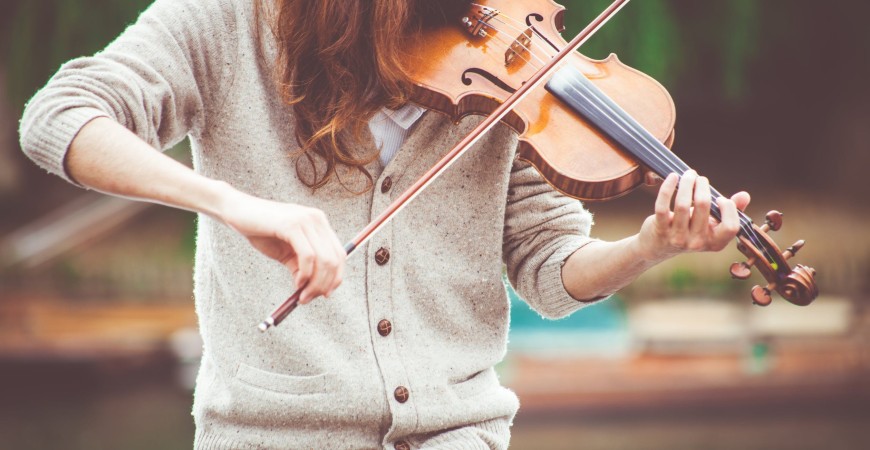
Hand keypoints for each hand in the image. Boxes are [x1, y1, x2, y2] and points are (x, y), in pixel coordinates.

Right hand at [217, 189, 345, 303]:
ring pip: (324, 260)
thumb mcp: (286, 252)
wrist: (237, 211)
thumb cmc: (261, 231)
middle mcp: (317, 219)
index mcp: (319, 223)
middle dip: (324, 284)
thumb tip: (313, 290)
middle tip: (308, 299)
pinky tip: (297, 282)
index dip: (336, 277)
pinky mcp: (293, 225)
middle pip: (335, 259)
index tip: (325, 294)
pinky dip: (305, 274)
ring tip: (302, 295)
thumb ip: (301, 266)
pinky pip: (308, 256)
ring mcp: (306, 220)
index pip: (340, 254)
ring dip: (315, 284)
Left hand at [637, 170, 750, 260]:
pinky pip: (662, 206)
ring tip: (688, 174)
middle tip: (699, 178)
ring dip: (686, 183)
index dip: (729, 209)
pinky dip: (667, 188)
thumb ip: (730, 211)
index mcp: (715, 242)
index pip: (731, 226)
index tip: (720, 198)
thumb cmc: (690, 230)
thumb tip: (745, 195)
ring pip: (683, 204)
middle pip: (704, 206)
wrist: (658, 247)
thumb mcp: (711, 224)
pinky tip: (672, 177)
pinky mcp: (660, 230)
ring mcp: (678, 238)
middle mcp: (697, 242)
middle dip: (702, 186)